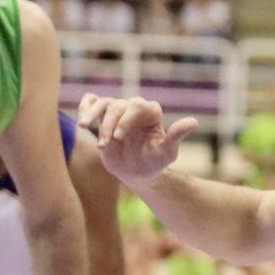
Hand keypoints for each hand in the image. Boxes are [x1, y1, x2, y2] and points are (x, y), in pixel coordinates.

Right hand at [75, 93, 197, 185]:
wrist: (136, 173)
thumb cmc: (153, 163)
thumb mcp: (166, 153)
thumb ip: (176, 136)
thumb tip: (193, 122)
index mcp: (151, 112)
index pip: (137, 106)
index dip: (126, 120)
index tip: (118, 138)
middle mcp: (134, 107)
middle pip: (117, 105)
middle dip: (109, 123)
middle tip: (104, 145)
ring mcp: (117, 110)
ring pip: (103, 102)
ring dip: (92, 114)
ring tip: (83, 127)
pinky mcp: (103, 115)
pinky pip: (91, 101)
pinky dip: (85, 106)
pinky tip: (81, 120)